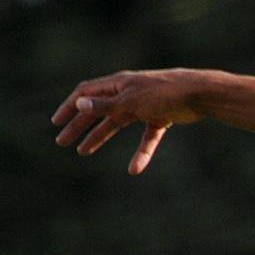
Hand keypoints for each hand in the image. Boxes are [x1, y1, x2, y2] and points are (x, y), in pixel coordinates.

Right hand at [52, 69, 206, 174]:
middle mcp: (127, 94)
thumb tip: (79, 104)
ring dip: (100, 137)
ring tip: (83, 151)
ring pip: (117, 124)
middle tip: (63, 142)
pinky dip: (141, 153)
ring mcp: (144, 107)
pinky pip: (147, 138)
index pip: (85, 94)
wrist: (198, 94)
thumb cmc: (163, 93)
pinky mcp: (161, 118)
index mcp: (117, 85)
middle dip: (79, 126)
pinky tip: (135, 170)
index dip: (69, 107)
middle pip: (97, 111)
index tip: (56, 123)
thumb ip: (106, 106)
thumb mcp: (131, 101)